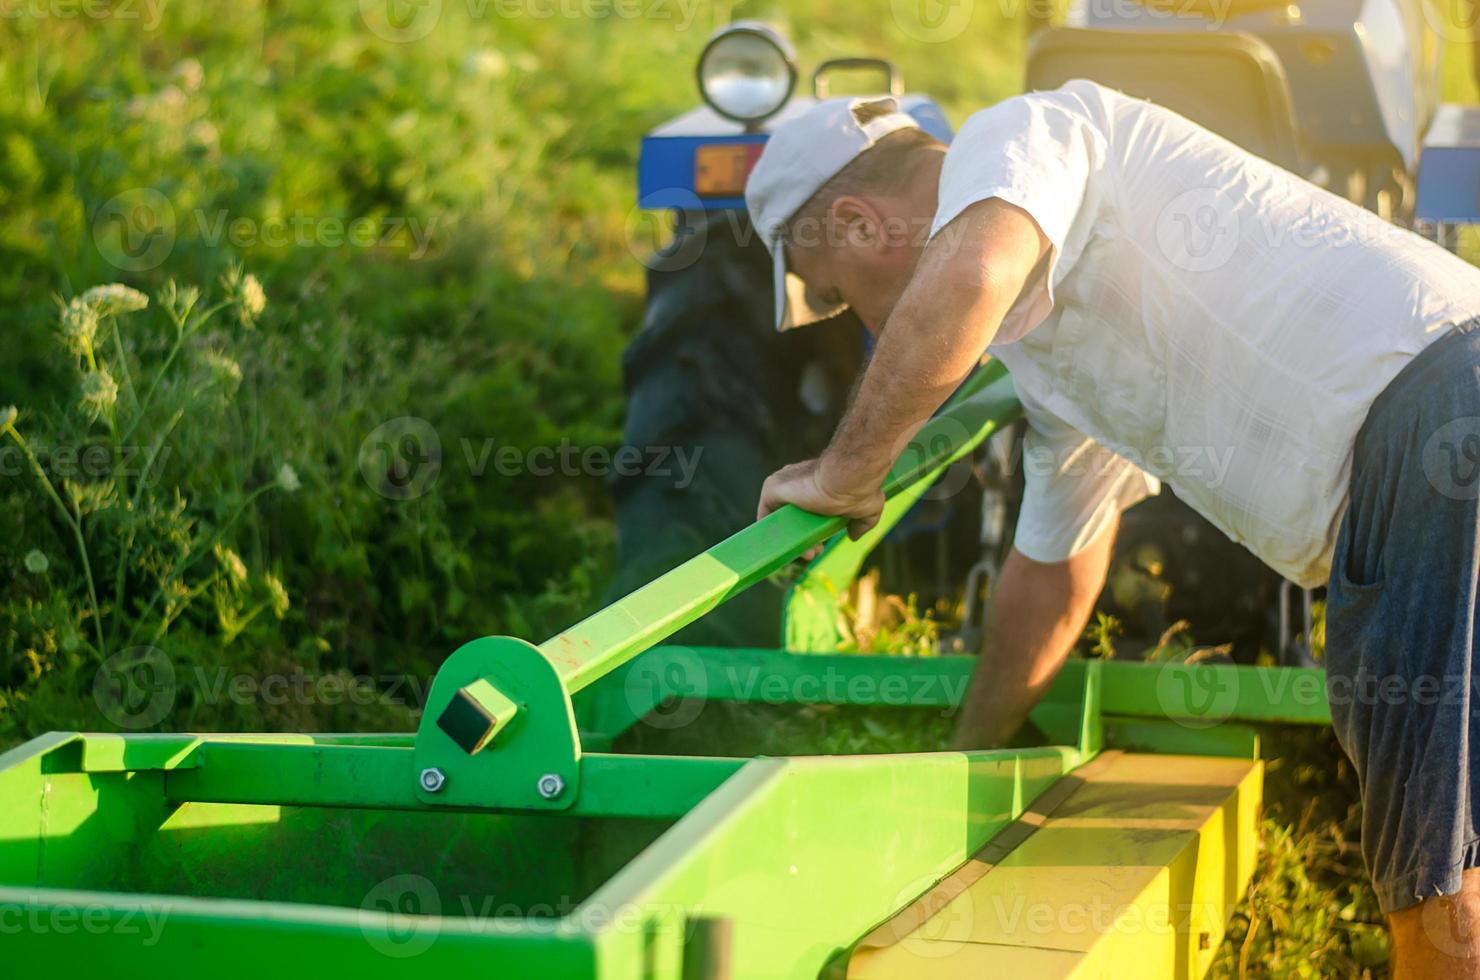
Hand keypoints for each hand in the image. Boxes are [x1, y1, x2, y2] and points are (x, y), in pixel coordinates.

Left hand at [756, 456, 886, 540]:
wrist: (848, 477)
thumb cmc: (860, 488)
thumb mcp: (867, 509)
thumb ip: (861, 523)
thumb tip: (854, 536)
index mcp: (816, 484)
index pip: (807, 511)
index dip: (812, 532)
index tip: (821, 546)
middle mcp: (797, 483)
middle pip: (792, 518)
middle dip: (803, 539)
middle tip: (815, 552)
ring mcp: (784, 484)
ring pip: (781, 519)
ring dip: (789, 540)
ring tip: (806, 554)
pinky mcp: (772, 487)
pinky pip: (765, 515)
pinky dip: (768, 532)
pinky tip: (778, 549)